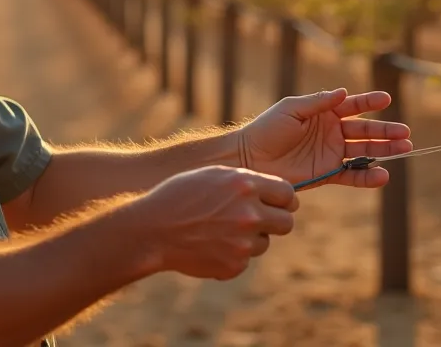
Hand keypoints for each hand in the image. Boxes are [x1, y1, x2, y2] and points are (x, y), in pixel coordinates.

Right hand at [133, 166, 296, 280]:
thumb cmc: (180, 196)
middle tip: (258, 219)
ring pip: (264, 243)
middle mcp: (249, 214)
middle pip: (286, 223)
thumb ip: (247, 182)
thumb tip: (275, 194)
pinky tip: (210, 245)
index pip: (288, 193)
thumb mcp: (213, 176)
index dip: (283, 198)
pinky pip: (245, 260)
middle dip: (275, 221)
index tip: (276, 202)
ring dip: (250, 238)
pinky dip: (232, 255)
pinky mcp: (234, 266)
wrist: (152, 230)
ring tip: (221, 230)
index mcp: (245, 186)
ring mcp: (243, 243)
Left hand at [237, 88, 411, 188]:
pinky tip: (383, 175)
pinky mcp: (327, 174)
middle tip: (405, 133)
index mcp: (324, 112)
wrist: (251, 158)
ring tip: (404, 150)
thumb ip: (318, 103)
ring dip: (384, 151)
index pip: (353, 106)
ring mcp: (331, 153)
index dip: (370, 102)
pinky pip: (352, 175)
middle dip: (385, 131)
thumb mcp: (291, 109)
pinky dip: (368, 176)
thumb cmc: (267, 129)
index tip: (386, 99)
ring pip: (364, 151)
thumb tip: (343, 92)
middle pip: (365, 130)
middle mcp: (332, 132)